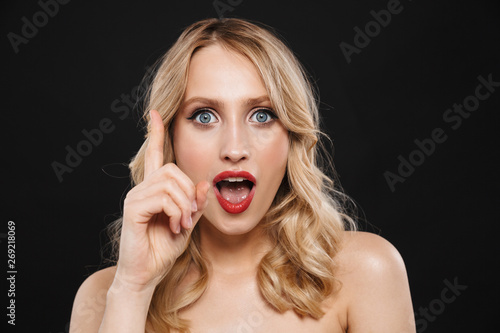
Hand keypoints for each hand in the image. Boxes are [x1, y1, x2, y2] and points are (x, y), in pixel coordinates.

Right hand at [115, 109, 208, 291]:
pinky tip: (176, 226)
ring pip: (169, 182)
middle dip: (189, 192)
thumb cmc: (163, 249)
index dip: (155, 134)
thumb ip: (195, 203)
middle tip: (190, 216)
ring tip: (183, 224)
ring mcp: (135, 197)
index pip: (153, 155)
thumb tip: (205, 182)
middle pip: (172, 169)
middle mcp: (142, 189)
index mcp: (154, 190)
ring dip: (184, 204)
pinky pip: (163, 198)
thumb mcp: (188, 223)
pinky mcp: (133, 209)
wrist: (146, 275)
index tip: (155, 113)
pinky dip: (177, 212)